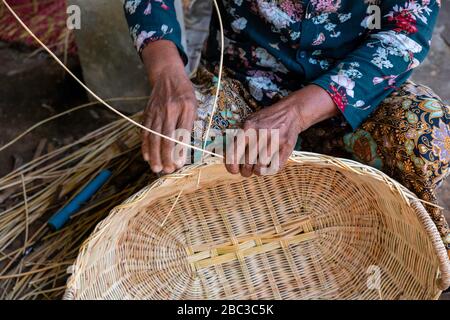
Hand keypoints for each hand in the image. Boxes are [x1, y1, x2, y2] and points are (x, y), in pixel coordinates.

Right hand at [141, 41, 196, 173]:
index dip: (179, 150)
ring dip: (154, 154)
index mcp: (183, 108)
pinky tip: (146, 156)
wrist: (167, 76)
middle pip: (165, 137)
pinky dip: (145, 145)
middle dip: (165, 156)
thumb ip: (188, 125)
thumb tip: (184, 147)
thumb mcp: (192, 106)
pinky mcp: (147, 114)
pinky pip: (145, 132)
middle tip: (167, 170)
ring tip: (156, 168)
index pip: (180, 133)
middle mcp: (168, 110)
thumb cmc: (184, 93)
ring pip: (153, 136)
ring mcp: (155, 112)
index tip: (179, 164)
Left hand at [225, 85, 338, 176]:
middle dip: (245, 171)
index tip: (233, 170)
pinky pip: (274, 168)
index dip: (232, 166)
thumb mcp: (249, 122)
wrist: (290, 112)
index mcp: (247, 128)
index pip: (234, 153)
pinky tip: (268, 166)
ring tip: (258, 167)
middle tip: (246, 171)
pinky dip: (269, 170)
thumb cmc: (266, 120)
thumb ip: (238, 136)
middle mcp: (260, 134)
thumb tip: (228, 156)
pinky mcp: (285, 148)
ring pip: (260, 168)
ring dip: (257, 171)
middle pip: (247, 163)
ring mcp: (274, 141)